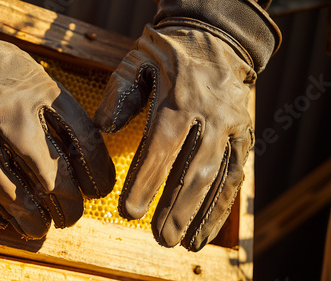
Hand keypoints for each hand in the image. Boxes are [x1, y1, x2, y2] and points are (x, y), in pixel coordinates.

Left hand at [95, 23, 256, 250]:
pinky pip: (237, 174)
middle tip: (159, 238)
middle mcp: (210, 117)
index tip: (129, 212)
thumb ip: (119, 94)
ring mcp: (231, 127)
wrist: (216, 36)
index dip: (147, 181)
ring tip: (185, 243)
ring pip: (219, 177)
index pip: (162, 147)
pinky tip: (207, 229)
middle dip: (176, 207)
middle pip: (194, 170)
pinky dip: (223, 205)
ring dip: (202, 213)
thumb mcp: (137, 61)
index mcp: (179, 99)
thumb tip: (104, 128)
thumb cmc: (169, 52)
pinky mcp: (245, 134)